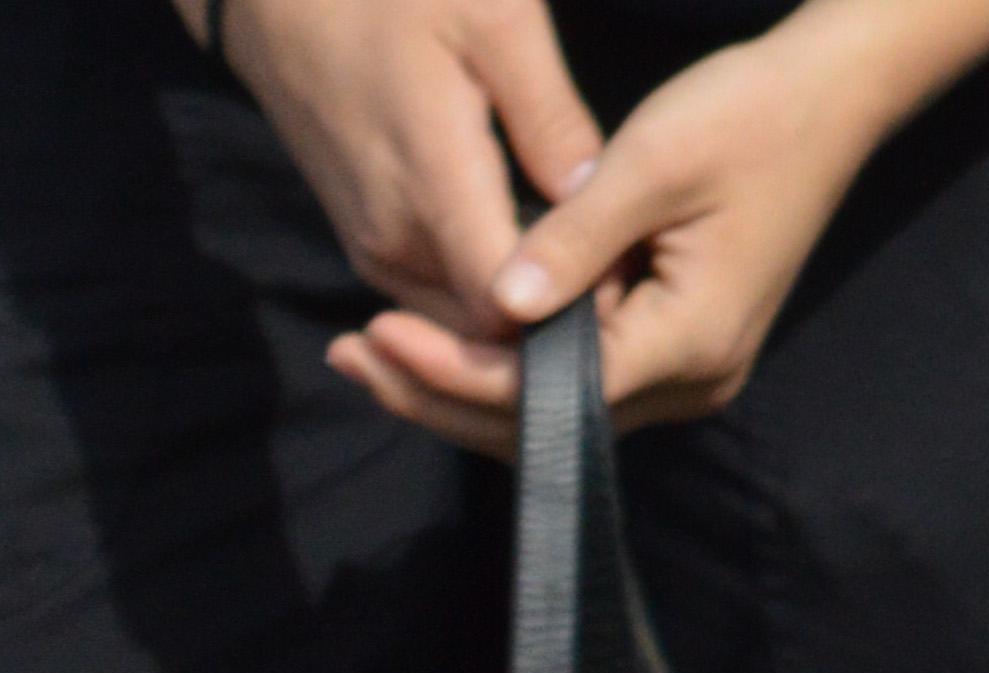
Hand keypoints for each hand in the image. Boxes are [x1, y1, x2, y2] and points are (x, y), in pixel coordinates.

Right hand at [215, 0, 605, 336]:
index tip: (623, 275)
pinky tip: (525, 243)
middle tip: (620, 266)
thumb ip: (547, 116)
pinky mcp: (365, 243)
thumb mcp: (497, 18)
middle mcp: (395, 242)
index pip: (506, 306)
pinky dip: (479, 286)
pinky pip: (433, 294)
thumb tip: (595, 195)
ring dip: (514, 304)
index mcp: (433, 188)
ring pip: (458, 319)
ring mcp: (373, 249)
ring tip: (582, 256)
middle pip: (484, 326)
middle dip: (548, 313)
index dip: (567, 308)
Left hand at [326, 2, 936, 445]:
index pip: (545, 394)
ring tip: (370, 357)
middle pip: (537, 427)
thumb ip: (573, 237)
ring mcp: (685, 378)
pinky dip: (504, 369)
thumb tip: (498, 304)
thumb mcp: (653, 159)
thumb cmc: (752, 111)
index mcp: (688, 343)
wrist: (833, 93)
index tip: (376, 336)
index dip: (452, 373)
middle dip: (434, 396)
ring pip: (548, 417)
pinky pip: (573, 386)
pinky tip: (439, 341)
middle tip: (345, 358)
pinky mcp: (673, 356)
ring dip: (459, 388)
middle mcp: (689, 383)